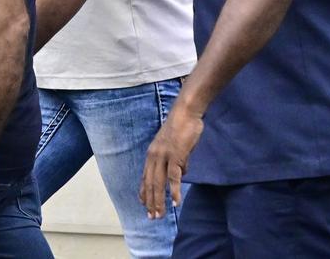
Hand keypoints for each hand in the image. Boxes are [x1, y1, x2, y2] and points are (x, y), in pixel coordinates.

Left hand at [139, 104, 202, 218]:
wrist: (186, 112)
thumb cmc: (183, 126)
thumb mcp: (175, 145)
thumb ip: (176, 160)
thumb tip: (182, 173)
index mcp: (152, 154)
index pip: (145, 177)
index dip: (144, 192)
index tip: (143, 205)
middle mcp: (154, 157)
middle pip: (150, 184)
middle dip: (150, 202)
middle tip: (152, 217)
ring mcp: (164, 157)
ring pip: (159, 184)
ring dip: (159, 201)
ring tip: (160, 215)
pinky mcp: (176, 156)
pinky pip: (174, 177)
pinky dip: (174, 191)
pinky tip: (175, 202)